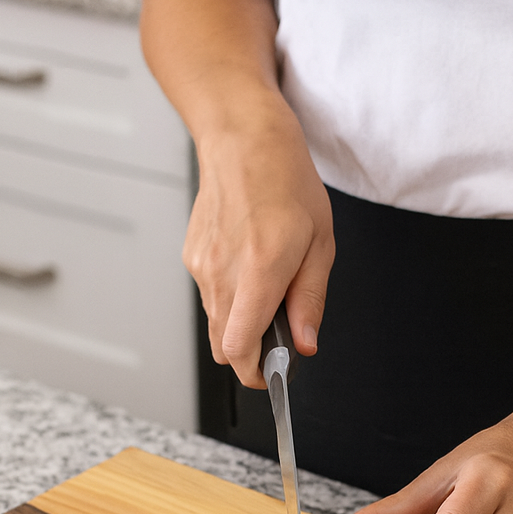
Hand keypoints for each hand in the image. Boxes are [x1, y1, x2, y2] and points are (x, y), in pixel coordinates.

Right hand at [186, 100, 334, 386]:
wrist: (242, 138)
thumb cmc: (285, 181)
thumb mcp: (320, 243)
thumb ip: (310, 300)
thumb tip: (306, 343)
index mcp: (259, 271)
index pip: (240, 349)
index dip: (256, 373)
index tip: (273, 375)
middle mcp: (223, 273)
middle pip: (224, 346)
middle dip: (250, 353)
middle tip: (278, 336)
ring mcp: (202, 266)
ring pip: (217, 322)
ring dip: (240, 322)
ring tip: (267, 288)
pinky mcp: (192, 257)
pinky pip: (210, 295)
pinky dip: (229, 296)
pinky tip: (248, 265)